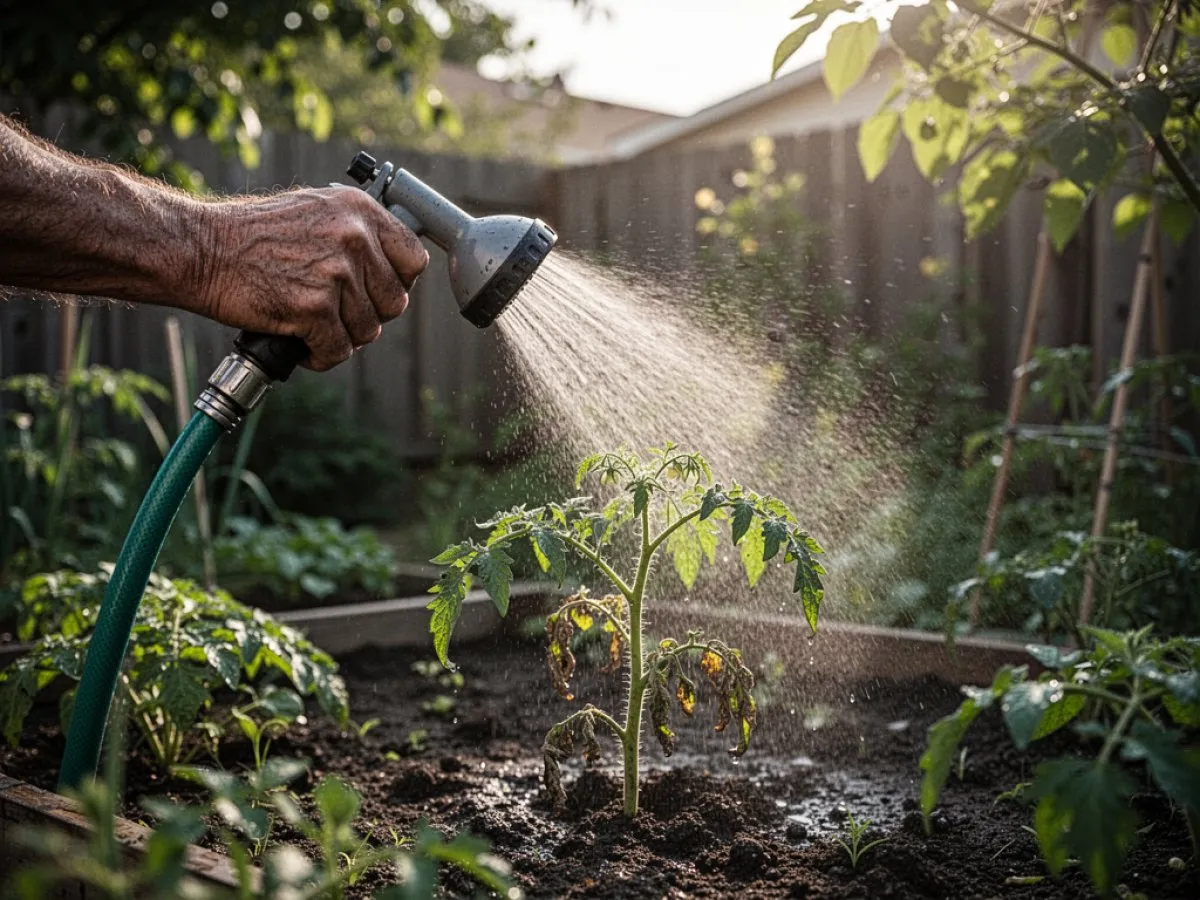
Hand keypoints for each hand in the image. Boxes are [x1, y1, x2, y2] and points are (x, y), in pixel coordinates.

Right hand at [196, 186, 427, 371]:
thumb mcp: (316, 211)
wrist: (201, 249)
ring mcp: (335, 273)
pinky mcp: (314, 307)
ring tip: (310, 324)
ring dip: (340, 337)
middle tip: (334, 313)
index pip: (414, 260)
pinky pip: (338, 351)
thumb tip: (394, 266)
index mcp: (359, 211)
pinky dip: (320, 356)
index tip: (376, 293)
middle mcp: (354, 238)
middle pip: (394, 303)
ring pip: (367, 331)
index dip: (398, 284)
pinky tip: (301, 343)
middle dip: (366, 316)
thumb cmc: (253, 235)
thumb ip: (357, 233)